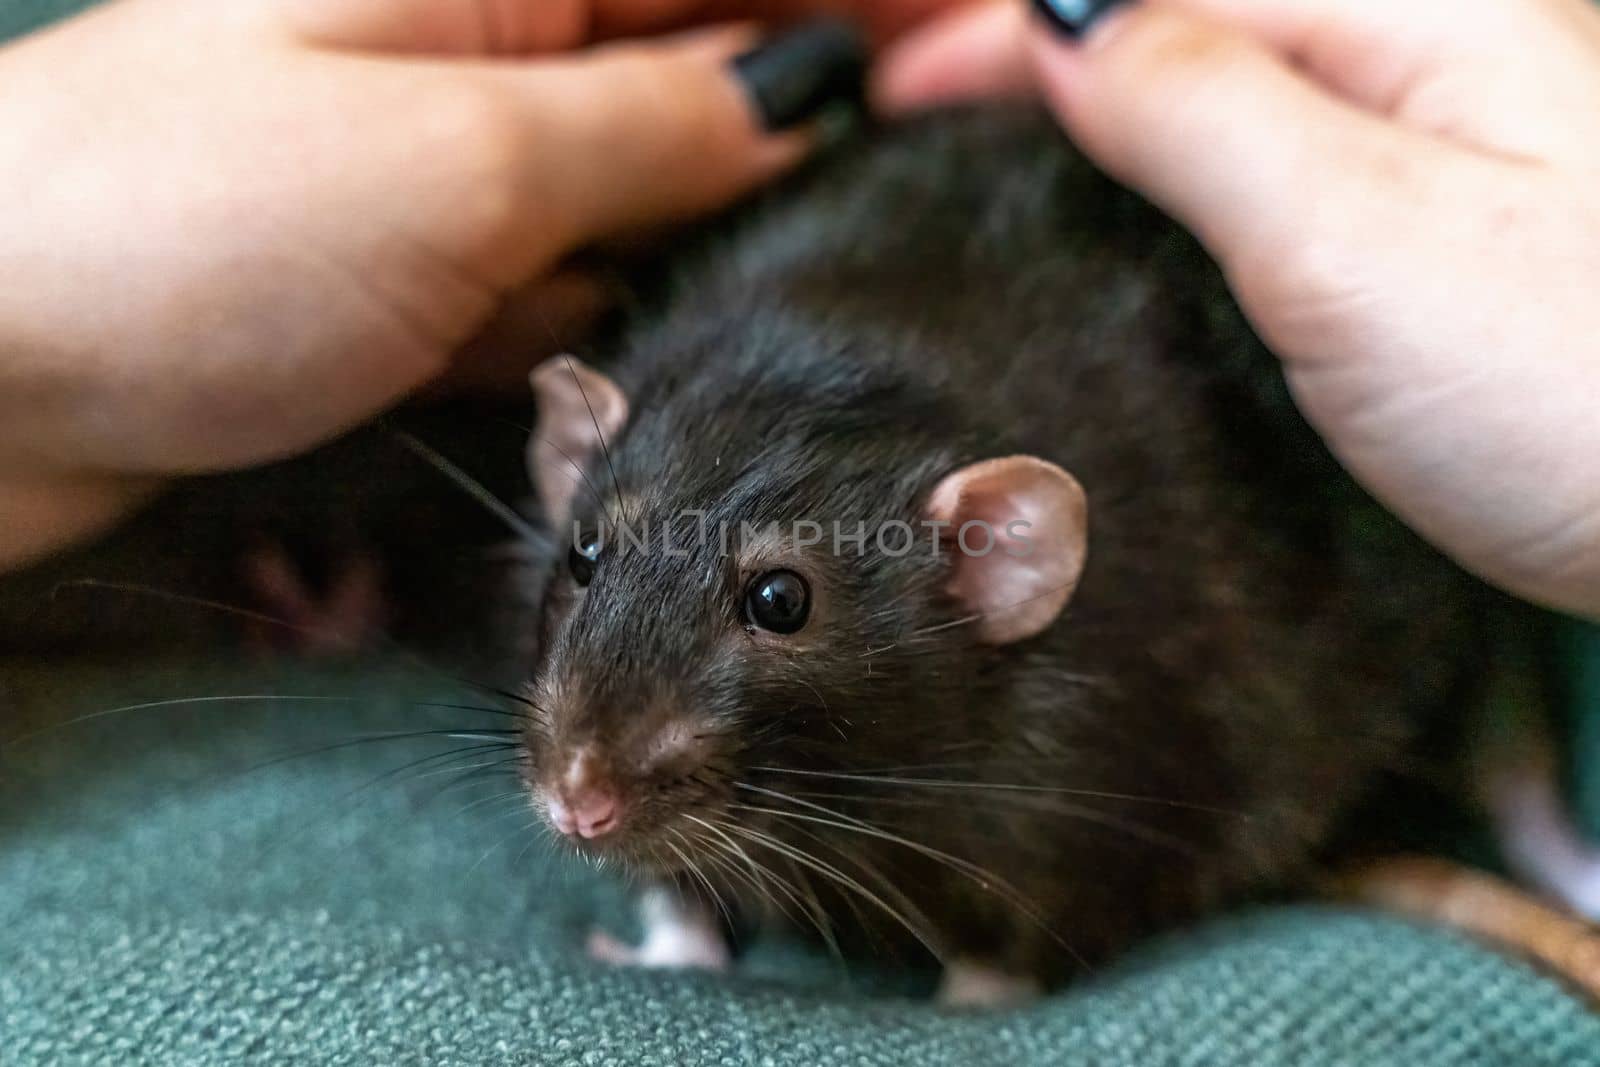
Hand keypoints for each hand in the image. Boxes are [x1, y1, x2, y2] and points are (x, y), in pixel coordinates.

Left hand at [0, 0, 955, 569]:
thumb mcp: (462, 164)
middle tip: (969, 135)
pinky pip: (569, 268)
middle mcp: (479, 44)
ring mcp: (447, 161)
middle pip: (700, 49)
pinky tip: (682, 324)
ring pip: (644, 171)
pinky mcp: (415, 269)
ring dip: (732, 207)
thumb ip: (648, 131)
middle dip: (828, 90)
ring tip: (857, 240)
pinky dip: (626, 296)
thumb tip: (801, 98)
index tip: (1006, 23)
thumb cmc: (180, 232)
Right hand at [880, 0, 1599, 617]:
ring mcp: (1456, 141)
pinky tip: (1154, 213)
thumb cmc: (1589, 391)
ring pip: (1241, 84)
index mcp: (1417, 12)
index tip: (901, 94)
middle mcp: (1440, 50)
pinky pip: (1287, 161)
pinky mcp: (1458, 234)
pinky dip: (1189, 174)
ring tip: (1019, 150)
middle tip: (936, 117)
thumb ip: (1201, 109)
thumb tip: (1070, 32)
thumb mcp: (1353, 237)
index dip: (1014, 26)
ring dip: (1118, 104)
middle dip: (1057, 50)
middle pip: (1202, 16)